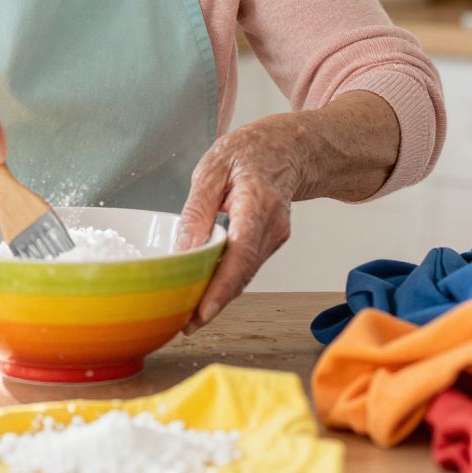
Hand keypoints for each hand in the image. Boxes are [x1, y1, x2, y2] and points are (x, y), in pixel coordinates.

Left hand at [174, 113, 313, 333]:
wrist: (288, 147)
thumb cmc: (248, 152)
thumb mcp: (212, 168)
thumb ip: (197, 210)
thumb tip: (183, 250)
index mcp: (258, 203)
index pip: (241, 254)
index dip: (222, 287)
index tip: (202, 313)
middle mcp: (273, 226)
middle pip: (242, 274)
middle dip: (214, 303)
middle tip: (182, 325)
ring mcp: (276, 237)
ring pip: (245, 275)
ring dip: (219, 296)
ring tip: (187, 314)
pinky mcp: (271, 243)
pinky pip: (246, 267)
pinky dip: (227, 281)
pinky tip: (205, 289)